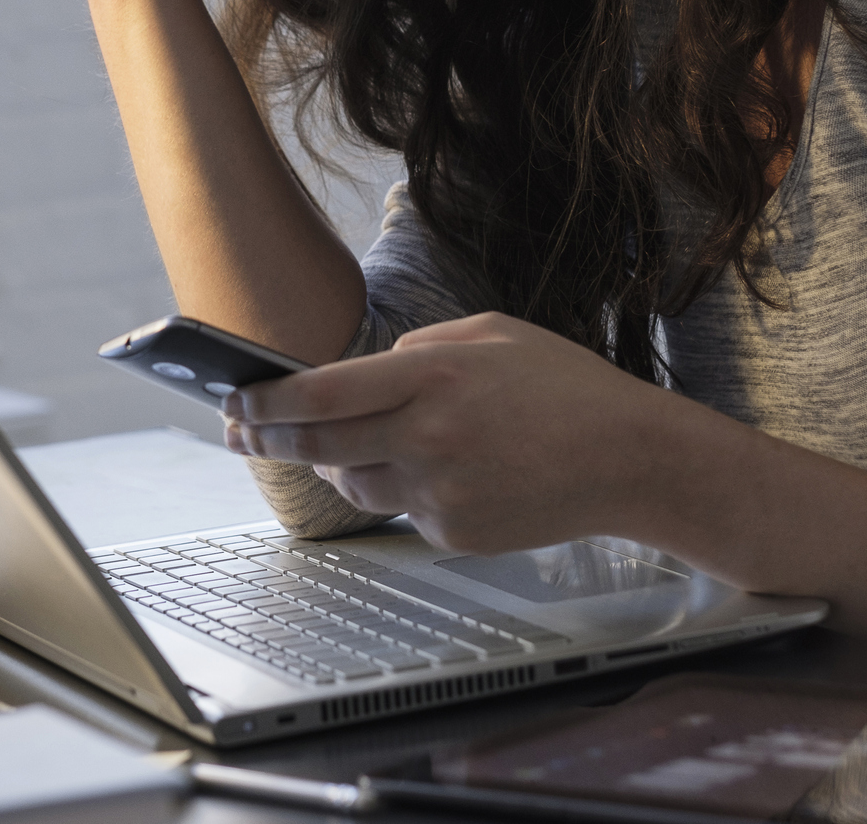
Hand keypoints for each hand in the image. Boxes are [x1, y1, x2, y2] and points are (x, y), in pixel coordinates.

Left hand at [222, 312, 673, 552]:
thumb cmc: (567, 388)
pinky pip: (403, 511)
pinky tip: (450, 470)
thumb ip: (421, 346)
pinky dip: (406, 490)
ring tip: (367, 444)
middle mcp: (428, 437)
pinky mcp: (454, 532)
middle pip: (318, 447)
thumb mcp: (492, 333)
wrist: (630, 459)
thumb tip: (370, 368)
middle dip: (268, 441)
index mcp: (433, 377)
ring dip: (342, 465)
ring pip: (354, 485)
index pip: (321, 394)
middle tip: (241, 434)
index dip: (267, 403)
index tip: (236, 403)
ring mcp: (440, 492)